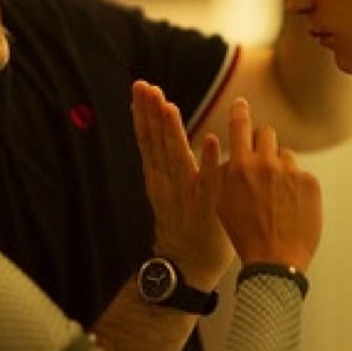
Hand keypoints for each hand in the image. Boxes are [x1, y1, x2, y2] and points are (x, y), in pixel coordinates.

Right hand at [132, 80, 232, 289]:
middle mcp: (166, 182)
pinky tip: (210, 141)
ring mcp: (185, 194)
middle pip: (155, 142)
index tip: (141, 88)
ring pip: (176, 157)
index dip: (143, 112)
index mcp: (157, 176)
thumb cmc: (182, 224)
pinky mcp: (207, 207)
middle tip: (145, 86)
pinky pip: (208, 181)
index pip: (147, 138)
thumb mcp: (165, 189)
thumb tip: (162, 130)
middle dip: (150, 112)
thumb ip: (165, 160)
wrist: (186, 264)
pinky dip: (208, 161)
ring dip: (172, 131)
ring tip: (168, 105)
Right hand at [216, 96, 321, 272]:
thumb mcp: (220, 201)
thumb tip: (227, 157)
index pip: (239, 126)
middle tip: (261, 161)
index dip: (239, 112)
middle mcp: (265, 163)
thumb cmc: (245, 233)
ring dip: (280, 167)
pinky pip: (301, 174)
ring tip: (277, 193)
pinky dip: (296, 185)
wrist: (274, 258)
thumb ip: (224, 174)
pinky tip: (290, 204)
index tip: (240, 103)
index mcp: (240, 166)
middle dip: (263, 143)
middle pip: (266, 134)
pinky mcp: (310, 183)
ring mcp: (290, 172)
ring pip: (285, 155)